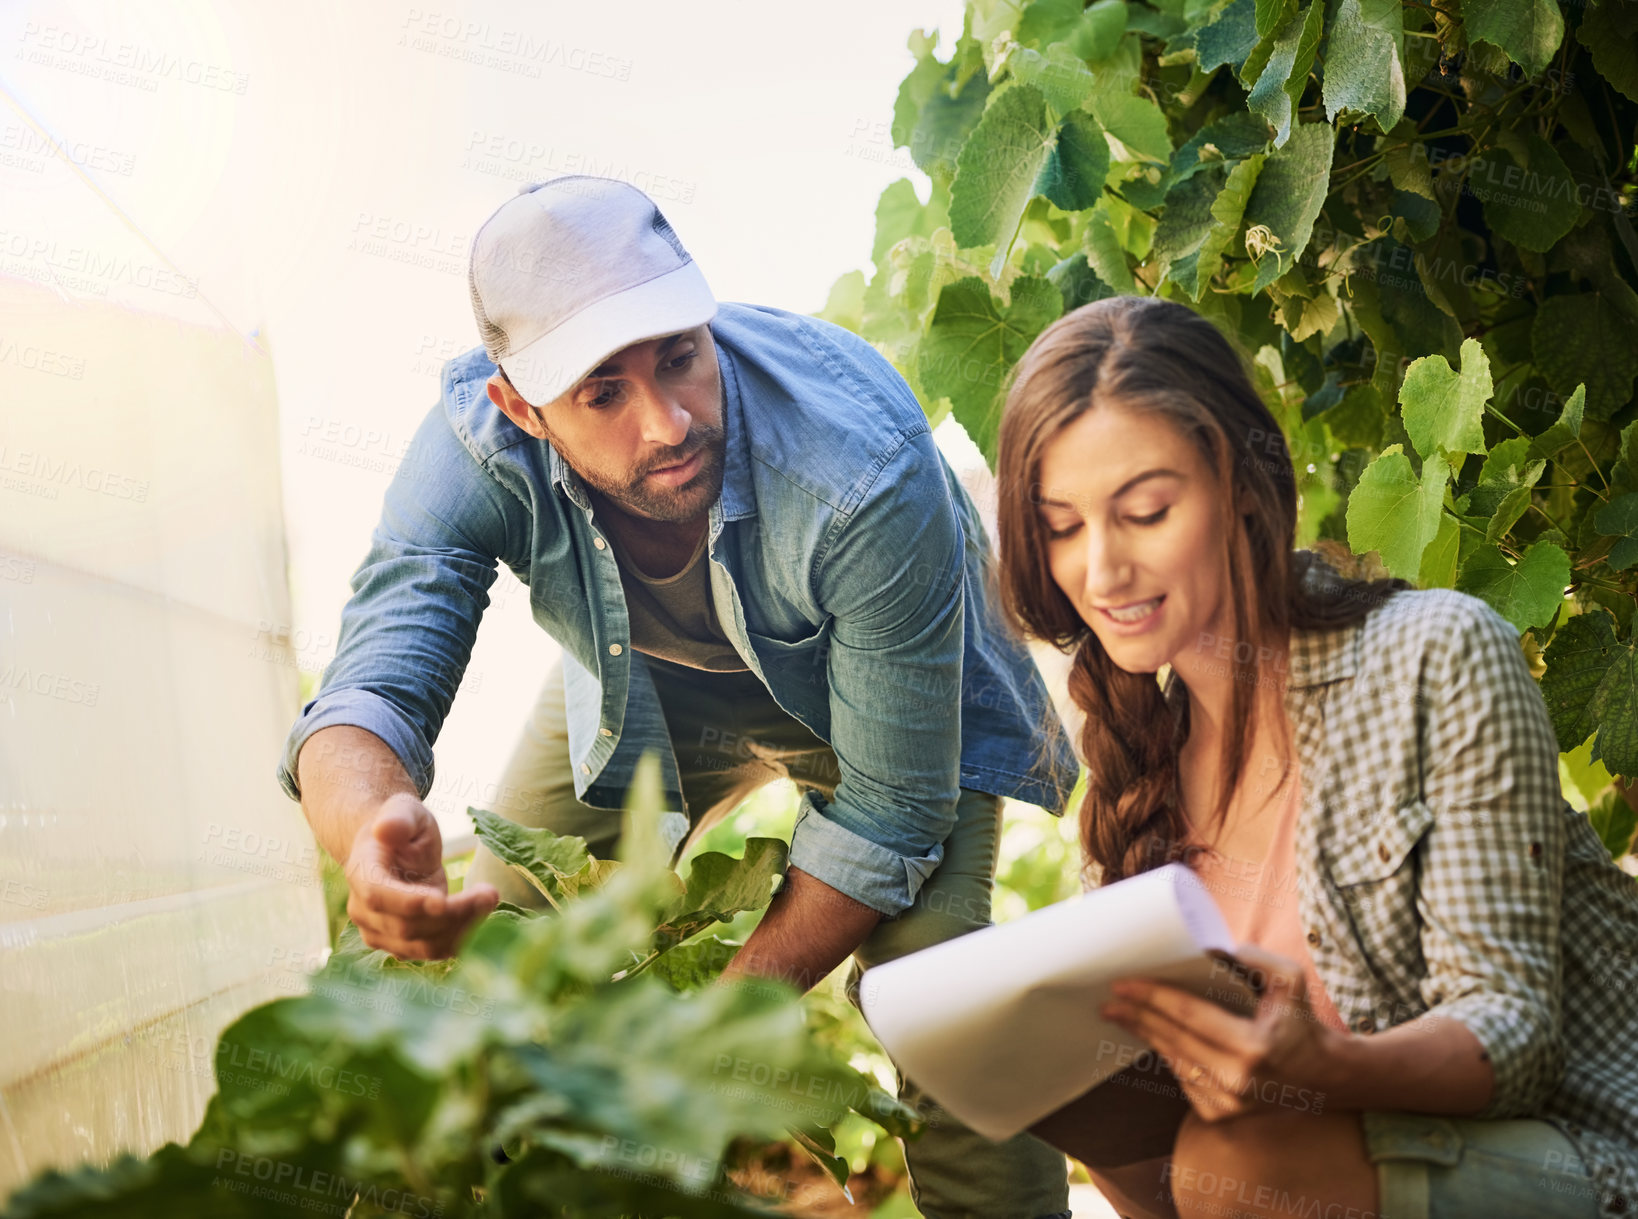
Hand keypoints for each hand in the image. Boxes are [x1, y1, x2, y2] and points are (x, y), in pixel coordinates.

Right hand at [344, 794, 498, 959]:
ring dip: (462, 930)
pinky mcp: (402, 943)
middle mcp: (364, 910)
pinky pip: (432, 951)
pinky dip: (461, 940)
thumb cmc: (402, 824)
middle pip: (407, 926)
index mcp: (362, 874)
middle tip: (491, 892)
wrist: (394, 848)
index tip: (443, 900)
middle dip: (452, 913)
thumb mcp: (403, 809)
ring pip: (422, 945)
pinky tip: (482, 917)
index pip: (379, 896)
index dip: (408, 902)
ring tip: (490, 899)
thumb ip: (397, 819)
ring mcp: (380, 932)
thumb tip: (386, 830)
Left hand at [1100, 943, 1338, 1121]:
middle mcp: (1237, 1080)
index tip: (1123, 984)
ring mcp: (1227, 1103)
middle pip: (1173, 1039)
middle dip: (1138, 1015)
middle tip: (1110, 997)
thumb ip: (1255, 958)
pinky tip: (1153, 1036)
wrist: (1323, 1077)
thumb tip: (1210, 947)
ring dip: (1146, 1035)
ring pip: (1173, 1060)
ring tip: (1122, 1013)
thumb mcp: (1290, 981)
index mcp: (1253, 1047)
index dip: (1153, 998)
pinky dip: (1168, 1055)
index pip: (1189, 1017)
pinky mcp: (1220, 1114)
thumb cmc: (1302, 1022)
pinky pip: (1182, 1078)